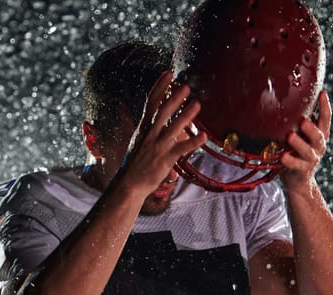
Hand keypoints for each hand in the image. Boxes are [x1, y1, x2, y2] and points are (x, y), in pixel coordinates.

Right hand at [120, 71, 206, 194]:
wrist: (128, 184)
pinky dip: (192, 142)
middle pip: (162, 112)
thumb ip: (151, 129)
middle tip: (186, 86)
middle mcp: (150, 134)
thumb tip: (161, 120)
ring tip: (197, 104)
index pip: (151, 102)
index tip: (168, 73)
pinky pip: (180, 149)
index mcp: (144, 128)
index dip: (160, 87)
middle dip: (174, 98)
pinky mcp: (165, 160)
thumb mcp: (140, 141)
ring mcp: (158, 146)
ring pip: (173, 128)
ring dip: (186, 115)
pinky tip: (203, 136)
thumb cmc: (136, 163)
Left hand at [279, 90, 331, 193]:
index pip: (325, 119)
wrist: (298, 180)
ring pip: (308, 151)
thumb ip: (297, 122)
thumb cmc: (296, 151)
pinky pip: (296, 165)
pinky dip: (290, 161)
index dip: (325, 106)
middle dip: (311, 128)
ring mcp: (311, 159)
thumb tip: (285, 99)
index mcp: (319, 134)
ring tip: (290, 136)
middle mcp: (318, 146)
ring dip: (299, 143)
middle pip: (319, 135)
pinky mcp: (302, 169)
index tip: (322, 93)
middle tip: (303, 121)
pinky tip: (282, 156)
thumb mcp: (300, 135)